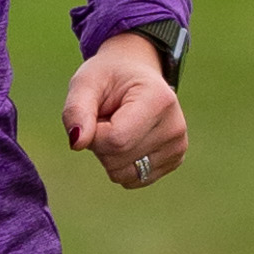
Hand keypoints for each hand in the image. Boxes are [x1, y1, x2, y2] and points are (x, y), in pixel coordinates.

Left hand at [63, 35, 186, 189]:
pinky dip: (120, 163)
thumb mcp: (85, 83)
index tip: (96, 113)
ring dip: (108, 155)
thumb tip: (76, 144)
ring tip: (118, 126)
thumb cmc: (108, 77)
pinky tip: (128, 139)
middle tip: (107, 117)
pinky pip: (131, 180)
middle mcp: (175, 127)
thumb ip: (76, 110)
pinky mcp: (173, 161)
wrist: (135, 74)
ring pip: (122, 175)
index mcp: (158, 100)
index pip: (116, 140)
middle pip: (117, 159)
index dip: (94, 133)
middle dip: (99, 143)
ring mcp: (177, 147)